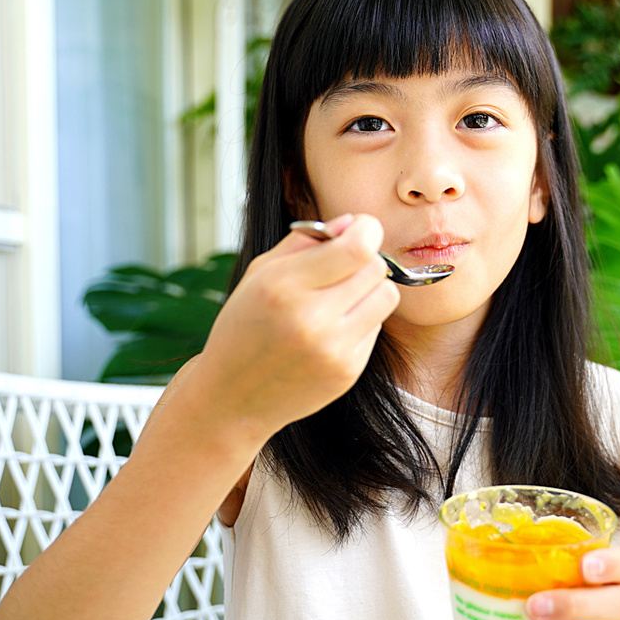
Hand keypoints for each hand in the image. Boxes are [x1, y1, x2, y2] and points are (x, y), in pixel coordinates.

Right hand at [185, 213, 399, 438]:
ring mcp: (333, 350)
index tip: (361, 230)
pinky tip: (331, 329)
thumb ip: (306, 241)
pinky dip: (361, 320)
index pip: (358, 247)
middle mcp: (312, 320)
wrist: (233, 397)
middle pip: (376, 268)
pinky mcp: (348, 372)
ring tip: (340, 298)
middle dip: (364, 259)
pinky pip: (376, 327)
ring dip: (370, 289)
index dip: (367, 230)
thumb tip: (354, 223)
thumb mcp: (261, 273)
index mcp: (284, 287)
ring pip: (386, 296)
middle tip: (342, 268)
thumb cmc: (245, 327)